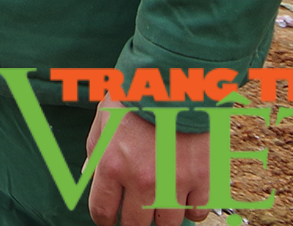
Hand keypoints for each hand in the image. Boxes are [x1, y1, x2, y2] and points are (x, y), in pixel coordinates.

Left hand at [86, 101, 210, 224]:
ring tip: (160, 205)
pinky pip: (197, 214)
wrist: (175, 81)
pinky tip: (185, 198)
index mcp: (112, 165)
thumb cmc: (135, 97)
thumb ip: (95, 152)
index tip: (109, 220)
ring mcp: (174, 183)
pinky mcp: (202, 180)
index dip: (104, 220)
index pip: (102, 211)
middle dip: (133, 222)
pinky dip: (191, 211)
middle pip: (135, 225)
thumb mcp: (102, 120)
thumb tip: (90, 176)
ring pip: (167, 225)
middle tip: (136, 213)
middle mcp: (141, 180)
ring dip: (162, 218)